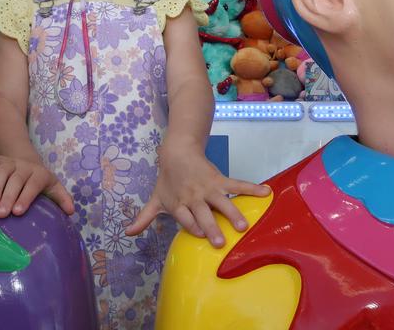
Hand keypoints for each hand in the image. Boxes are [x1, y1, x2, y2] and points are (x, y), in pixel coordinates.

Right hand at [0, 155, 74, 217]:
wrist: (26, 160)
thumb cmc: (38, 181)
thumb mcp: (52, 187)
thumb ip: (62, 199)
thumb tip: (71, 212)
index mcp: (39, 174)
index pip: (33, 185)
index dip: (26, 197)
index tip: (17, 212)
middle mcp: (23, 167)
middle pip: (16, 180)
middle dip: (8, 196)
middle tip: (1, 214)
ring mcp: (9, 162)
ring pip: (1, 172)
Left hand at [125, 149, 269, 247]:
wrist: (177, 151)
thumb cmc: (167, 180)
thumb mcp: (156, 199)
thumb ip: (144, 218)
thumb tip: (128, 233)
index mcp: (179, 203)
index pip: (185, 217)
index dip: (192, 225)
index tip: (201, 235)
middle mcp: (194, 197)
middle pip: (203, 214)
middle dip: (212, 227)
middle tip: (221, 242)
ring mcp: (208, 188)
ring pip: (222, 201)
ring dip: (233, 213)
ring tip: (244, 225)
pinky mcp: (220, 179)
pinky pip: (237, 184)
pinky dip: (251, 188)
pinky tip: (265, 192)